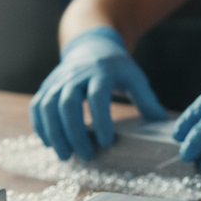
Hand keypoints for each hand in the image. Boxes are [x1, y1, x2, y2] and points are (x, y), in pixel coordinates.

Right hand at [30, 26, 167, 160]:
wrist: (91, 45)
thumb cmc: (116, 66)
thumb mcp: (134, 77)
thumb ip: (146, 99)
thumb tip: (163, 122)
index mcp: (100, 72)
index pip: (97, 96)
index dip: (101, 120)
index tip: (107, 142)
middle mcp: (76, 75)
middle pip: (68, 103)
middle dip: (75, 132)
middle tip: (86, 156)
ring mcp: (58, 80)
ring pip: (48, 106)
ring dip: (55, 133)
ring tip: (65, 155)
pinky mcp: (47, 87)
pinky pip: (38, 106)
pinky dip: (40, 126)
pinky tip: (50, 144)